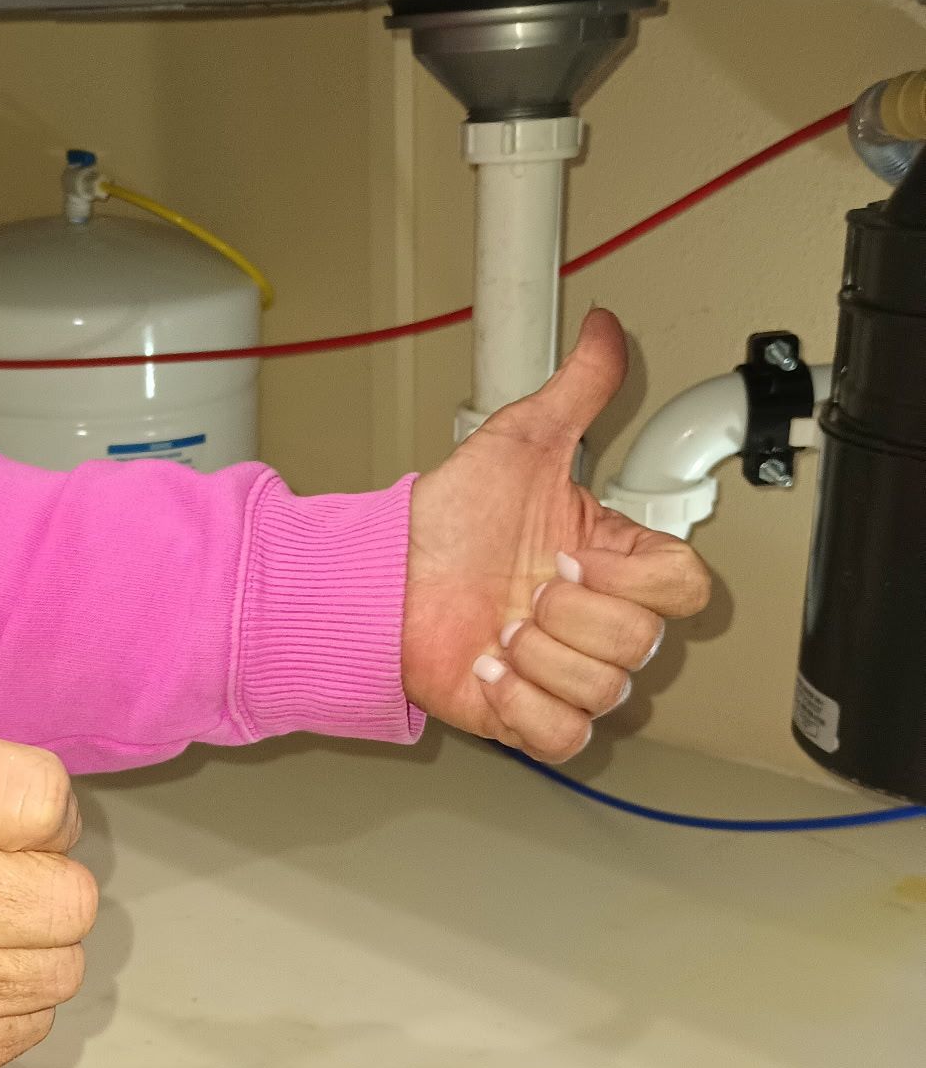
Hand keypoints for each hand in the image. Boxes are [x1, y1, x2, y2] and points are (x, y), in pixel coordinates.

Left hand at [401, 308, 711, 761]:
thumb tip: (605, 329)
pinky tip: (490, 668)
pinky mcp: (529, 719)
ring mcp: (565, 675)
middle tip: (522, 590)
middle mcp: (597, 623)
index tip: (570, 549)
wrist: (383, 577)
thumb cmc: (450, 520)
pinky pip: (565, 738)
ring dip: (539, 656)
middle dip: (568, 613)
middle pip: (641, 643)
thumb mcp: (521, 442)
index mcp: (615, 564)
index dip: (630, 575)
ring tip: (498, 627)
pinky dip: (524, 706)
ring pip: (604, 690)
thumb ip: (578, 389)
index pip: (686, 587)